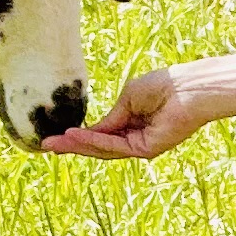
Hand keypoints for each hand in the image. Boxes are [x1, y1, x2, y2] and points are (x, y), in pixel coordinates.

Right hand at [40, 66, 207, 159]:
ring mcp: (140, 146)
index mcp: (131, 123)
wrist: (189, 88)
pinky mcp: (146, 150)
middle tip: (46, 146)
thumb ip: (112, 117)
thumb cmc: (164, 85)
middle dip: (72, 146)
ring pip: (103, 149)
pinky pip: (114, 146)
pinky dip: (93, 141)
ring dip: (77, 146)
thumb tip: (93, 130)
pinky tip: (75, 137)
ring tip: (54, 143)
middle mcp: (134, 138)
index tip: (55, 135)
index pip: (100, 134)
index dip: (78, 136)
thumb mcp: (128, 98)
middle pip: (98, 146)